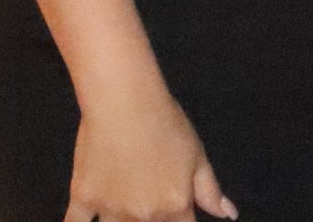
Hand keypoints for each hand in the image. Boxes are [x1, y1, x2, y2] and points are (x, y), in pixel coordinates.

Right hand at [64, 83, 235, 221]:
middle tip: (145, 200)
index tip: (173, 214)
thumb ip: (210, 190)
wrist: (125, 102)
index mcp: (174, 207)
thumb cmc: (166, 124)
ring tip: (123, 210)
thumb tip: (229, 215)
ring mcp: (110, 210)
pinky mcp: (83, 197)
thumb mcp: (197, 155)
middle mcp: (143, 216)